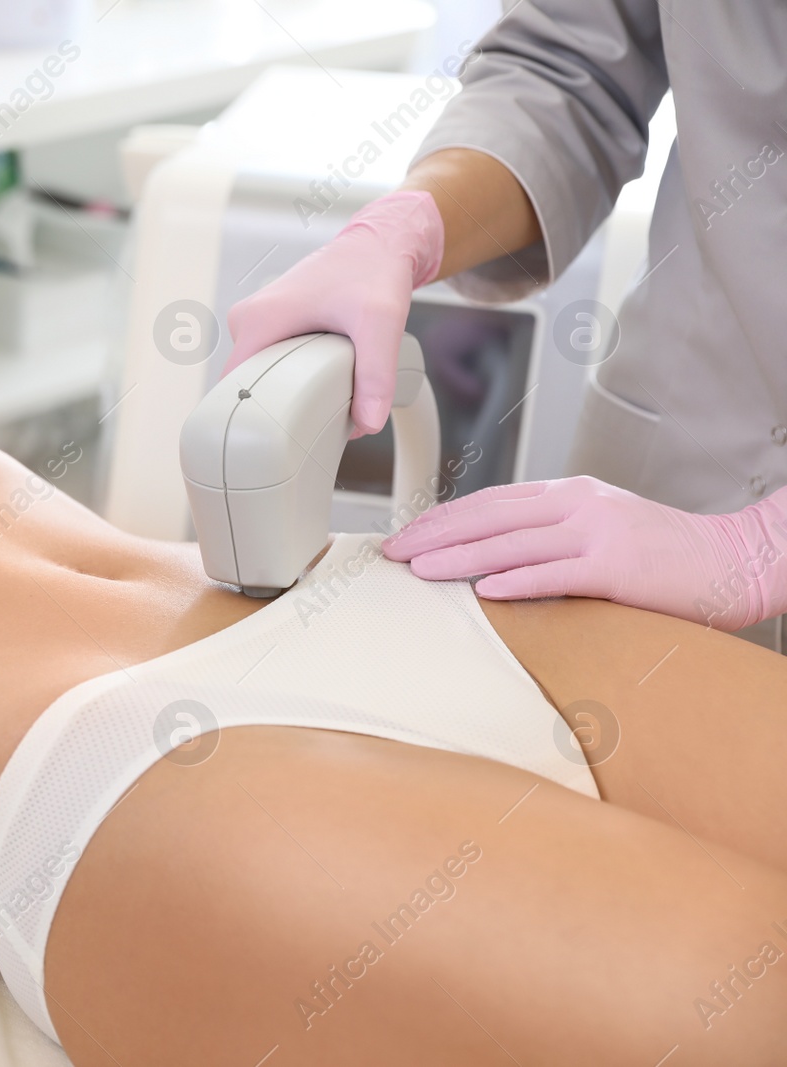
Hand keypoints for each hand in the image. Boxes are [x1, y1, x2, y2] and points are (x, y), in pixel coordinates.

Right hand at [222, 190, 443, 435]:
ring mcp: (258, 319)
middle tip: (310, 419)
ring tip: (319, 398)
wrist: (379, 243)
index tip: (274, 434)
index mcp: (259, 319)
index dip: (250, 414)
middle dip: (275, 405)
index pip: (231, 385)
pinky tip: (317, 382)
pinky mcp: (271, 322)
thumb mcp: (380, 324)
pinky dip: (290, 375)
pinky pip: (268, 360)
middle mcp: (249, 318)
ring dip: (284, 391)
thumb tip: (368, 422)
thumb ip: (376, 375)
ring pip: (257, 373)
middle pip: (245, 382)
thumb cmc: (373, 272)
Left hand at [381, 476, 786, 630]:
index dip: (441, 518)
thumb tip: (493, 556)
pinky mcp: (618, 565)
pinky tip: (485, 590)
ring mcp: (597, 531)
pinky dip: (519, 580)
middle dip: (435, 534)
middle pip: (489, 516)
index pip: (489, 502)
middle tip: (393, 553)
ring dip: (460, 557)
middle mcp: (577, 504)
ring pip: (512, 543)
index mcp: (568, 494)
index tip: (405, 536)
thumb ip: (550, 534)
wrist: (735, 559)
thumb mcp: (599, 529)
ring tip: (420, 570)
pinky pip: (558, 573)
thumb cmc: (664, 554)